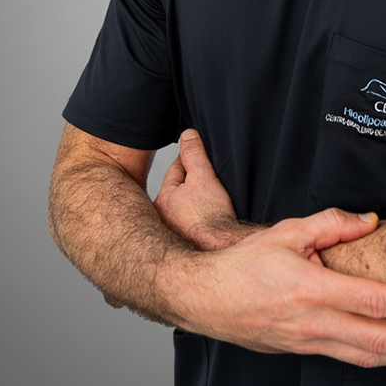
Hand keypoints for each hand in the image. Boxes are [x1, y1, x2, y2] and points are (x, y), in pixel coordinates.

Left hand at [154, 129, 244, 248]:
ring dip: (197, 200)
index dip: (192, 160)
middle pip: (180, 188)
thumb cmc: (211, 218)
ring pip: (186, 205)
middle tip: (211, 180)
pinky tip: (213, 218)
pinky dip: (201, 217)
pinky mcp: (187, 244)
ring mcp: (173, 233)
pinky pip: (193, 222)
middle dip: (194, 181)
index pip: (176, 169)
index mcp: (162, 200)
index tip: (205, 158)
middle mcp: (162, 219)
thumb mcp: (203, 177)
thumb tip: (187, 134)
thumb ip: (194, 154)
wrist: (223, 251)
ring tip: (214, 201)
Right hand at [170, 206, 385, 367]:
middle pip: (381, 341)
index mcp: (312, 291)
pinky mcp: (304, 351)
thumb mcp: (286, 232)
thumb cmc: (243, 264)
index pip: (375, 303)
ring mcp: (310, 343)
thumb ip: (331, 224)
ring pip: (369, 357)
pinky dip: (381, 357)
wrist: (204, 299)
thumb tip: (370, 220)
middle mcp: (315, 324)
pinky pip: (351, 358)